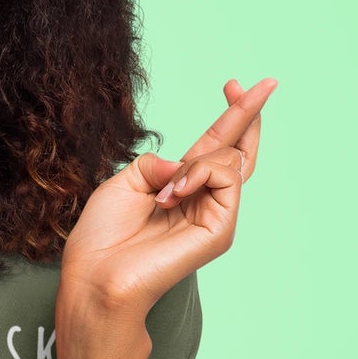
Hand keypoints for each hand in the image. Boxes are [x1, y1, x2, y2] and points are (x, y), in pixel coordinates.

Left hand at [57, 77, 276, 319]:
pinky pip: (227, 177)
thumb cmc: (102, 236)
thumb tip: (186, 162)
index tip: (233, 83)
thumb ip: (157, 162)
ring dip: (197, 163)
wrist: (95, 275)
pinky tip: (173, 194)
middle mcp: (202, 201)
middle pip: (239, 153)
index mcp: (179, 189)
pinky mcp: (219, 230)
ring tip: (164, 193)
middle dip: (248, 114)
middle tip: (262, 83)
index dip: (229, 116)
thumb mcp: (124, 182)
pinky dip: (200, 174)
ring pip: (231, 161)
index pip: (214, 148)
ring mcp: (215, 216)